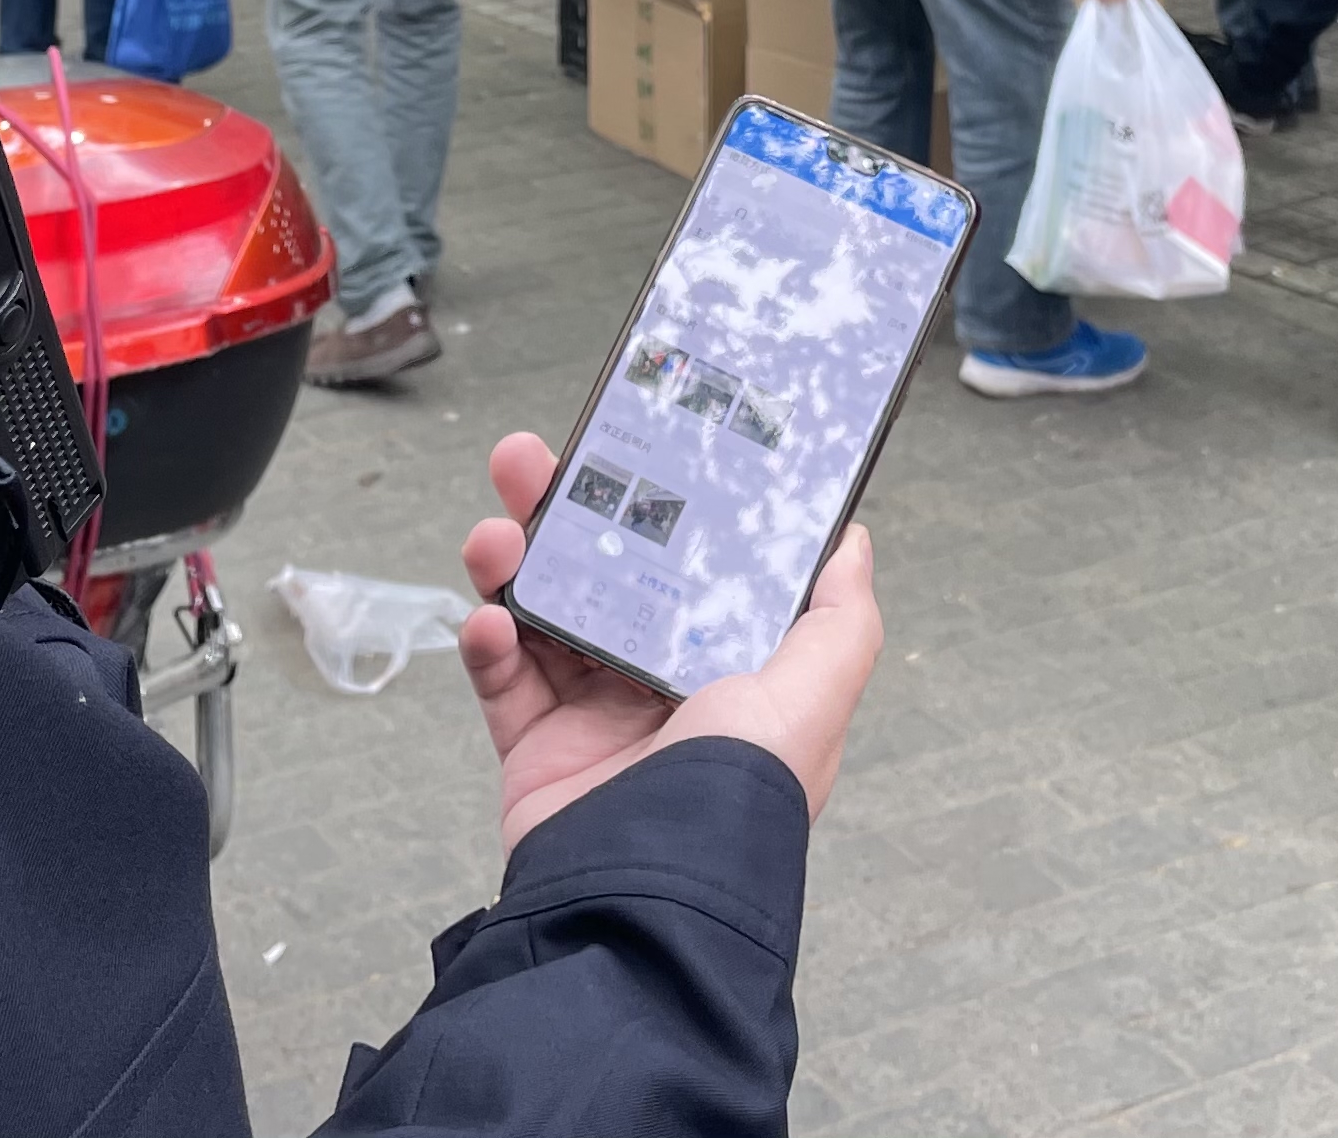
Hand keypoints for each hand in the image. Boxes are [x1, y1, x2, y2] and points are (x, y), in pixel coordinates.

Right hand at [457, 432, 881, 854]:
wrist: (645, 889)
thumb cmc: (736, 793)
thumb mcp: (811, 698)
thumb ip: (837, 622)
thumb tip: (850, 543)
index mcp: (728, 669)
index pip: (688, 566)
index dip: (659, 506)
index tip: (629, 447)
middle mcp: (661, 687)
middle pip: (603, 573)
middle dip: (562, 512)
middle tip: (528, 461)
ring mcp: (594, 716)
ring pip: (542, 611)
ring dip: (512, 561)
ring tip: (495, 535)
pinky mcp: (535, 746)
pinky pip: (501, 675)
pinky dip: (486, 642)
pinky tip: (489, 622)